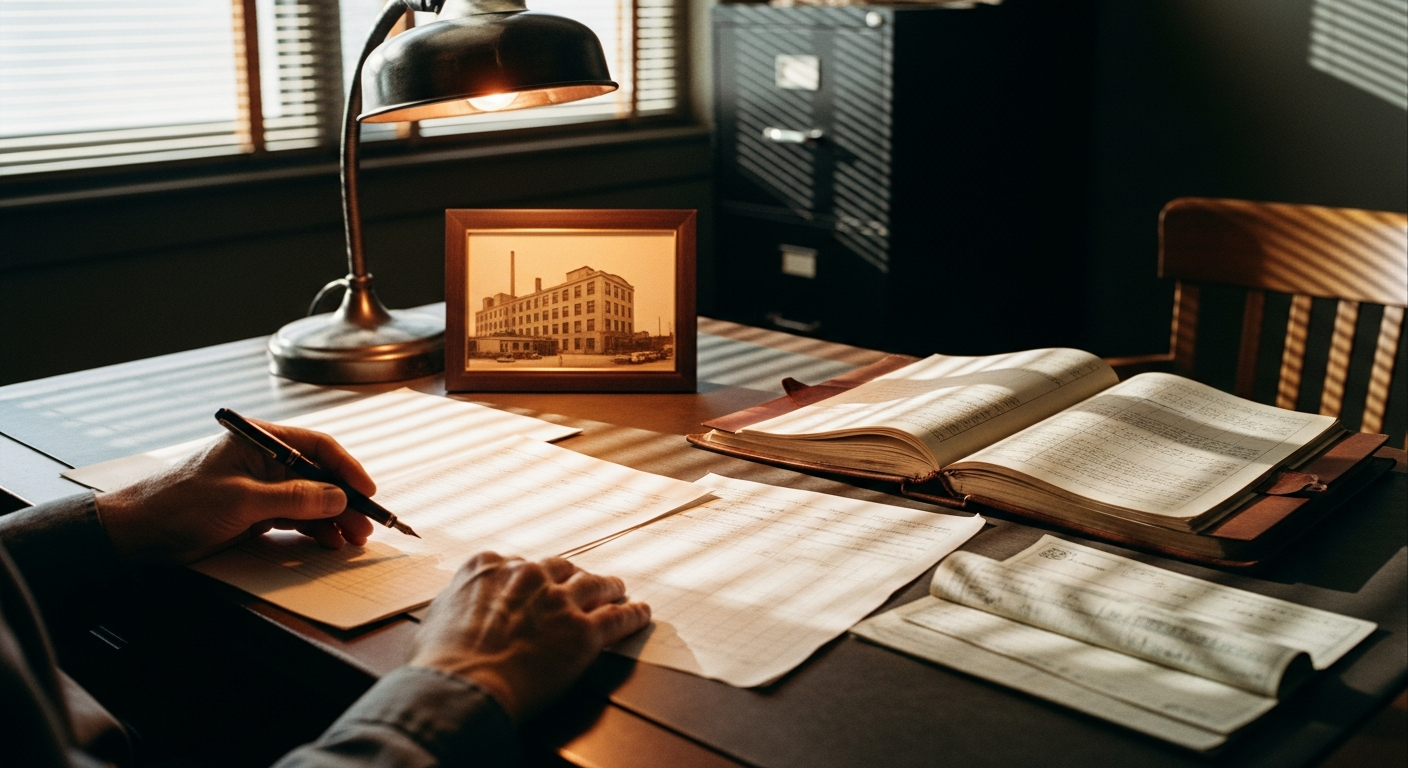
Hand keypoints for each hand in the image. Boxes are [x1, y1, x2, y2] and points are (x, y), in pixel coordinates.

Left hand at [95, 419, 376, 563]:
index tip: (367, 492)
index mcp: (259, 441)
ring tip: (351, 540)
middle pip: (318, 475)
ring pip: (310, 499)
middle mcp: (264, 460)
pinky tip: (328, 541)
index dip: (346, 468)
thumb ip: (293, 498)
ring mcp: (261, 487)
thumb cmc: (179, 505)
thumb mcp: (241, 500)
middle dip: (344, 500)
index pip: (316, 446)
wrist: (137, 535)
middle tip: (365, 526)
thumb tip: (338, 497)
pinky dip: (314, 529)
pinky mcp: (255, 512)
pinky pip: (295, 517)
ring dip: (333, 518)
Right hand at [407, 552, 650, 721]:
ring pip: (596, 585)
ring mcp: (559, 600)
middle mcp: (528, 574)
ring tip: (619, 590)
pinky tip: (641, 612)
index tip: (541, 583)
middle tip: (585, 584)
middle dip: (574, 577)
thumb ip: (456, 601)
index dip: (535, 577)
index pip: (521, 563)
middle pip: (563, 568)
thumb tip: (458, 607)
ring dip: (610, 587)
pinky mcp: (584, 631)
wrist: (462, 684)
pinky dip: (633, 615)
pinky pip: (618, 618)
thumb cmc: (441, 660)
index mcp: (489, 566)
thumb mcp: (435, 616)